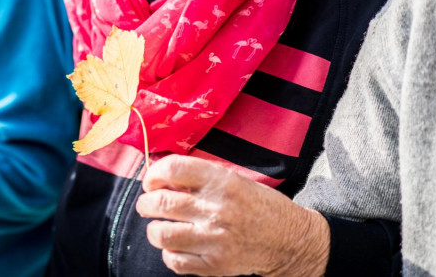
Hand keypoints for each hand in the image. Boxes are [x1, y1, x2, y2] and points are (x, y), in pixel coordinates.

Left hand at [135, 155, 329, 276]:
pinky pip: (174, 261)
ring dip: (154, 229)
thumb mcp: (234, 179)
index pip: (172, 169)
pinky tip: (177, 246)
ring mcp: (214, 240)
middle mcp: (216, 209)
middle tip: (148, 204)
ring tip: (160, 226)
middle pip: (160, 202)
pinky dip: (169, 253)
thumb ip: (199, 177)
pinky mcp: (214, 265)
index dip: (153, 174)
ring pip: (161, 234)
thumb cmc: (258, 205)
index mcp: (221, 181)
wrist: (289, 239)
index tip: (152, 181)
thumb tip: (161, 176)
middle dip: (146, 203)